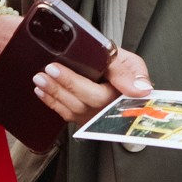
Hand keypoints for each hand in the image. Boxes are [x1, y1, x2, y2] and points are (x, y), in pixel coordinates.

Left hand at [34, 46, 154, 125]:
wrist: (118, 76)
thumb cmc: (124, 70)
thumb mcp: (131, 63)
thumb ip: (130, 73)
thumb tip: (141, 89)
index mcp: (119, 98)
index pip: (97, 95)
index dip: (73, 83)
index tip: (57, 69)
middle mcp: (105, 111)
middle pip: (80, 103)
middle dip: (59, 86)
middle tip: (44, 72)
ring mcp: (93, 117)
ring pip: (71, 109)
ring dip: (52, 94)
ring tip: (39, 79)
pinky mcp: (83, 118)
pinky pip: (66, 114)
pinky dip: (52, 102)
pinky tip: (42, 92)